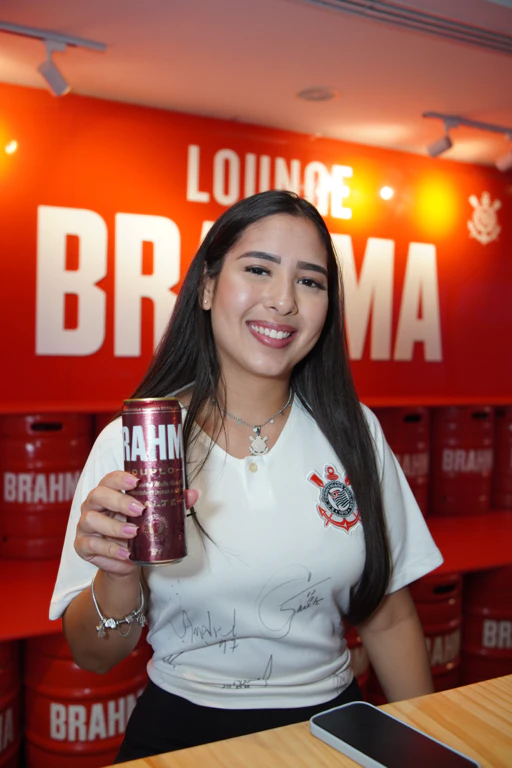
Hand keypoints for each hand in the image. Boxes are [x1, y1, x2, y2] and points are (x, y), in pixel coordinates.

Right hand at [75, 471, 198, 575]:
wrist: (127, 559)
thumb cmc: (138, 529)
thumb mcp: (153, 515)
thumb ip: (171, 503)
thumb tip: (193, 493)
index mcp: (108, 492)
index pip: (109, 478)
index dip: (120, 477)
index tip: (135, 480)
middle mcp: (93, 505)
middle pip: (98, 495)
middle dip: (119, 501)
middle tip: (140, 509)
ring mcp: (85, 525)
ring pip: (92, 519)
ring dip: (114, 526)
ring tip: (134, 533)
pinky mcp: (82, 545)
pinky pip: (91, 545)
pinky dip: (109, 550)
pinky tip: (125, 554)